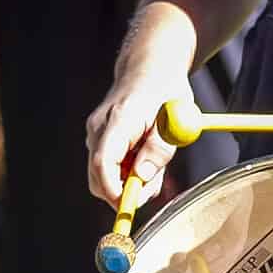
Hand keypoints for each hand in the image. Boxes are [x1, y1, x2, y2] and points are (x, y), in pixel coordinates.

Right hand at [87, 49, 192, 208]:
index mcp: (120, 119)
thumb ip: (159, 149)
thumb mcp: (176, 118)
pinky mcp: (98, 137)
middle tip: (153, 187)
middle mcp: (100, 126)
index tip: (132, 206)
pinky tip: (143, 155)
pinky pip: (107, 165)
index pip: (104, 162)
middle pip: (97, 175)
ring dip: (127, 181)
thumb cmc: (166, 90)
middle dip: (122, 192)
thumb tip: (141, 179)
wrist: (150, 66)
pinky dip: (124, 171)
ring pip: (102, 174)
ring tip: (154, 162)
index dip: (114, 191)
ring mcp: (95, 131)